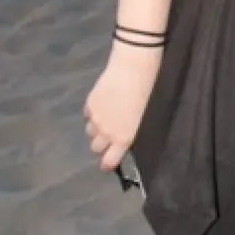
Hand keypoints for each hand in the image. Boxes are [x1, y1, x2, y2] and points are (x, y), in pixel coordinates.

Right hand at [83, 47, 161, 172]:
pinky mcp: (89, 103)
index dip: (107, 164)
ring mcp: (95, 118)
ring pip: (89, 132)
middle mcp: (106, 133)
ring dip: (95, 129)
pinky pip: (87, 115)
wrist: (133, 69)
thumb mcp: (143, 119)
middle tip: (109, 136)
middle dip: (101, 144)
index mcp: (123, 139)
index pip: (109, 162)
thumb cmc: (148, 93)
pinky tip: (101, 104)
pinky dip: (92, 113)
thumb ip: (131, 132)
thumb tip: (126, 138)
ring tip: (106, 118)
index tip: (107, 163)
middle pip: (95, 148)